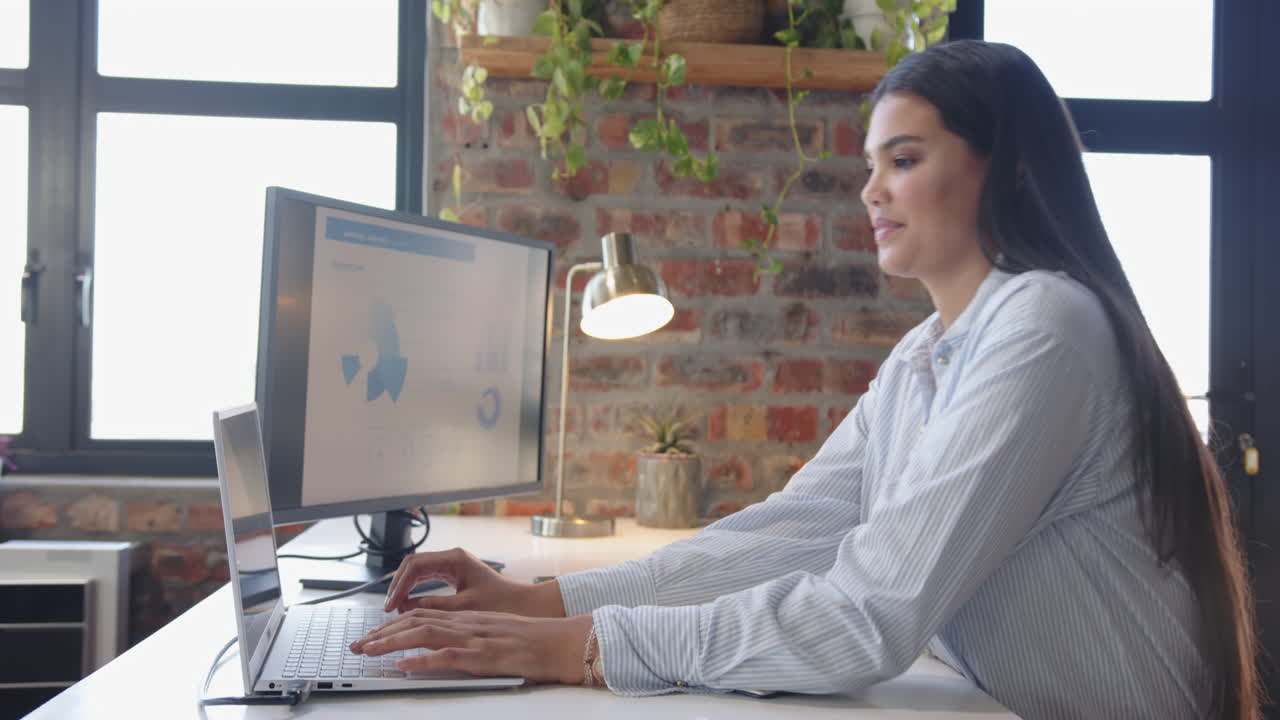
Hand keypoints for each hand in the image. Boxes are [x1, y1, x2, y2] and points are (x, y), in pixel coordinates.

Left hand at [350, 609, 592, 683]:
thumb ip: (469, 636)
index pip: (423, 615)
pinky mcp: (482, 655)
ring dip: (392, 643)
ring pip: (424, 634)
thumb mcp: (494, 632)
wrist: (558, 641)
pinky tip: (404, 664)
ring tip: (369, 651)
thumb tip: (442, 648)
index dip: (394, 624)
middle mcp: (466, 624)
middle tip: (358, 645)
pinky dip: (422, 660)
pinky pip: (446, 656)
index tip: (373, 635)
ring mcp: (473, 638)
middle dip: (382, 633)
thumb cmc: (532, 640)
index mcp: (468, 618)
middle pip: (416, 621)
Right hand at [383, 547, 564, 616]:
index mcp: (455, 559)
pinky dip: (415, 590)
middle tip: (388, 607)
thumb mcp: (464, 607)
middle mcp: (452, 558)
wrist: (524, 604)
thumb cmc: (501, 603)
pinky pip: (427, 578)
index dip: (399, 584)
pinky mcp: (455, 575)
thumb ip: (433, 605)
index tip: (391, 604)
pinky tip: (409, 605)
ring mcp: (453, 565)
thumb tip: (405, 607)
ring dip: (404, 588)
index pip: (415, 565)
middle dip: (397, 585)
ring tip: (394, 608)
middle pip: (413, 565)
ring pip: (418, 571)